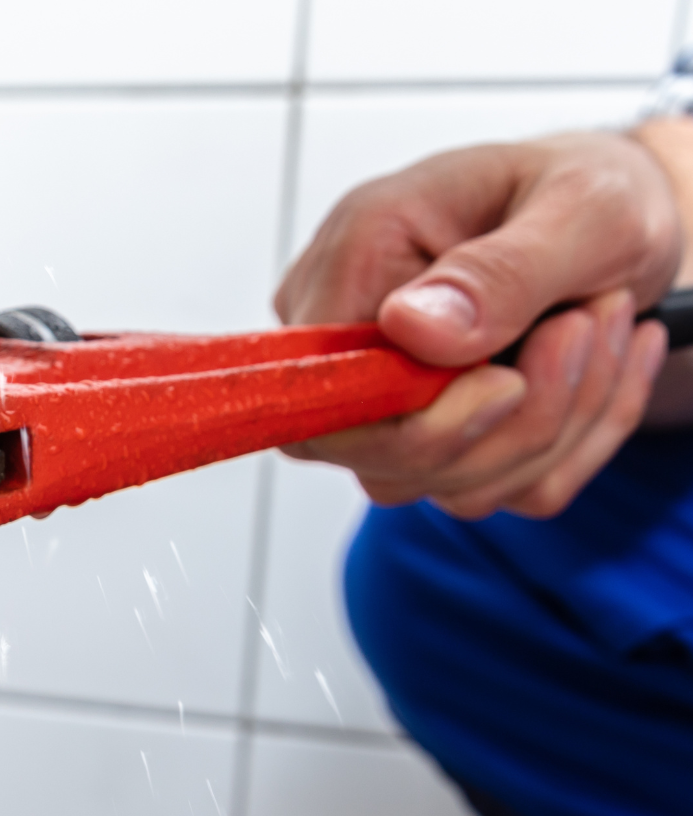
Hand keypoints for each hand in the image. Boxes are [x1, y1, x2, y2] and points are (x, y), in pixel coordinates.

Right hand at [276, 131, 678, 517]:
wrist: (626, 223)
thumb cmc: (594, 195)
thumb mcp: (586, 206)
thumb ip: (499, 270)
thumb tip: (406, 328)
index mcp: (357, 258)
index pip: (320, 393)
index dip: (409, 421)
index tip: (509, 381)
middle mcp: (349, 339)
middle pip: (381, 460)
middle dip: (514, 422)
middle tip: (592, 324)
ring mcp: (383, 401)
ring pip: (445, 485)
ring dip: (555, 426)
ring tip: (605, 326)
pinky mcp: (430, 440)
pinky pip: (491, 490)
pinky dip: (570, 446)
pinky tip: (598, 369)